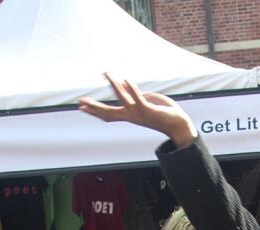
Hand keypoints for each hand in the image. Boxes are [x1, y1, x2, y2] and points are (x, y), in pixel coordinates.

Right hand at [78, 75, 196, 145]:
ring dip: (115, 86)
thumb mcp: (146, 101)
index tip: (81, 106)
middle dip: (95, 107)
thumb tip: (124, 83)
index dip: (94, 110)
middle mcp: (132, 116)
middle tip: (81, 102)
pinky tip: (125, 79)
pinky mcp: (149, 110)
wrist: (179, 125)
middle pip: (109, 113)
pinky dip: (132, 89)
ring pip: (123, 100)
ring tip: (108, 74)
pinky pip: (138, 99)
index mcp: (130, 115)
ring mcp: (140, 114)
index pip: (108, 114)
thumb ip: (134, 94)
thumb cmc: (163, 112)